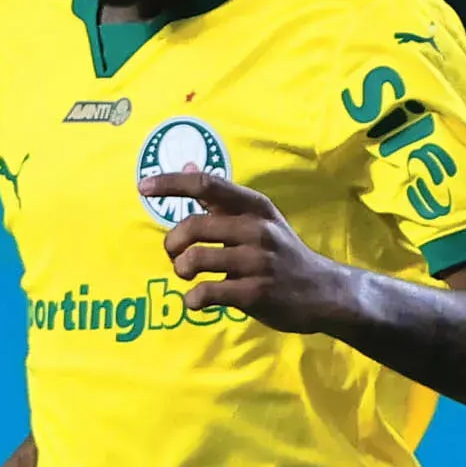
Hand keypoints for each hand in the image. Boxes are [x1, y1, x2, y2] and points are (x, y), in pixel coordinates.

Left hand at [143, 169, 349, 331]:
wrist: (322, 291)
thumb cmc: (281, 252)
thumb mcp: (258, 218)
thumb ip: (221, 199)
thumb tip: (188, 165)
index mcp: (254, 206)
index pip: (207, 184)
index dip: (171, 183)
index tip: (143, 186)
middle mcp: (256, 229)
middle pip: (193, 226)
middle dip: (172, 243)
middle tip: (174, 254)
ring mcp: (257, 262)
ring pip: (196, 260)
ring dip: (182, 270)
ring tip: (189, 277)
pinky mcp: (255, 293)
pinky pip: (207, 293)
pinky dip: (193, 299)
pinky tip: (198, 301)